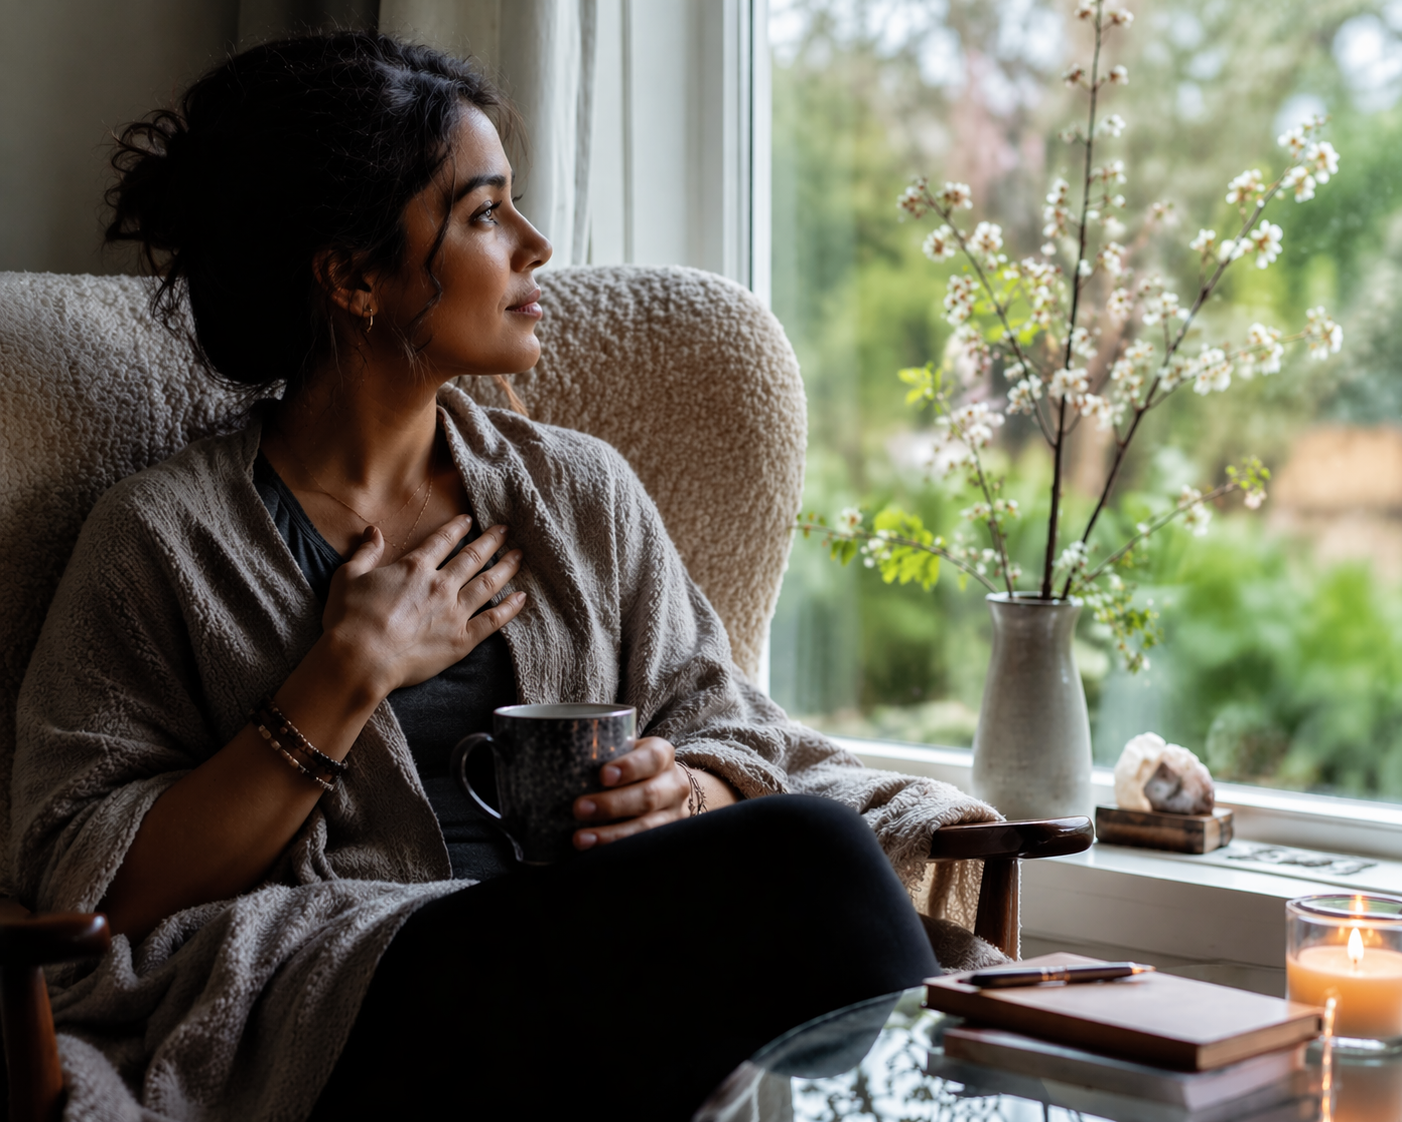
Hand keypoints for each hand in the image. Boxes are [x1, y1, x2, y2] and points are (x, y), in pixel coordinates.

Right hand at [321, 515, 526, 694]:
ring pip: (488, 584)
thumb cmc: (349, 619)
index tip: (470, 521)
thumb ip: (366, 552)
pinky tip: (522, 598)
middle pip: (473, 557)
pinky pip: (492, 620)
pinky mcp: (461, 640)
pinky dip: (509, 609)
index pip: (442, 541)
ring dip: (506, 568)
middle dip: (491, 541)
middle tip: (506, 530)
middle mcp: (440, 585)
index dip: (458, 528)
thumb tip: (373, 532)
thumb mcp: (348, 576)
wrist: (360, 657)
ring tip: (519, 556)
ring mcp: (454, 612)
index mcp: (415, 568)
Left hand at [572, 737, 691, 848]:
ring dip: (611, 834)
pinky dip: (618, 849)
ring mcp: (674, 813)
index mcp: (662, 755)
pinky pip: (644, 847)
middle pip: (648, 795)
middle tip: (579, 808)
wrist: (666, 786)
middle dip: (612, 805)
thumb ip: (602, 753)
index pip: (651, 758)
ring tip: (580, 838)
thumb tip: (554, 756)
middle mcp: (674, 783)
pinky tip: (596, 852)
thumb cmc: (632, 766)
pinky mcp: (667, 837)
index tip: (603, 776)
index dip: (629, 767)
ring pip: (647, 827)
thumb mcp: (626, 751)